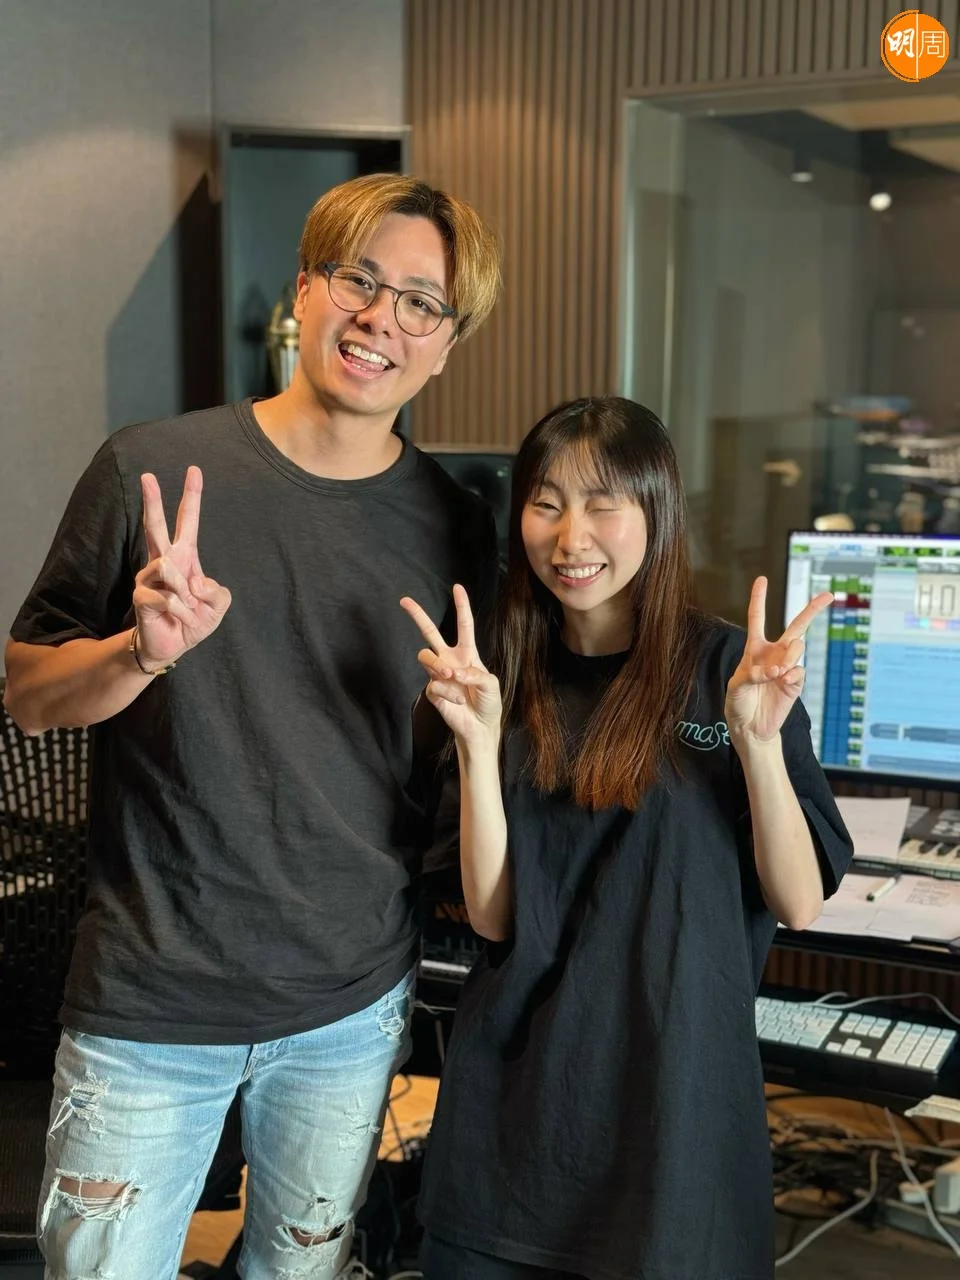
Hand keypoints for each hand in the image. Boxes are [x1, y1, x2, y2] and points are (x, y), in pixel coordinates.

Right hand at [132, 467, 231, 667]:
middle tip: (147, 475)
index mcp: (185, 556)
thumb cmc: (194, 619)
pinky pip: (169, 599)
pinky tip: (179, 619)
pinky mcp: (140, 596)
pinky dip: (183, 613)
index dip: (191, 497)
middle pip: (155, 526)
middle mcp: (162, 561)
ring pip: (168, 569)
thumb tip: (195, 582)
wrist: (172, 645)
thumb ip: (218, 591)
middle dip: (152, 501)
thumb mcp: (218, 605)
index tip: (194, 470)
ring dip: (187, 596)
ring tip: (187, 610)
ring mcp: (148, 577)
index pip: (188, 521)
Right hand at [399, 584, 501, 746]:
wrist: (479, 727)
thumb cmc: (488, 703)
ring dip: (437, 664)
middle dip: (417, 615)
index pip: (464, 625)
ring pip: (425, 656)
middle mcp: (450, 660)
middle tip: (404, 600)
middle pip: (429, 632)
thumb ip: (475, 674)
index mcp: (467, 653)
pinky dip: (448, 693)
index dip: (461, 606)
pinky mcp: (432, 690)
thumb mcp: (491, 684)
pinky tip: (457, 702)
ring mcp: (439, 674)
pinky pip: (434, 684)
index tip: (457, 587)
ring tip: (450, 675)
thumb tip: (454, 671)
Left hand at [724, 576, 832, 743]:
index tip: (762, 579)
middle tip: (828, 595)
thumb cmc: (738, 704)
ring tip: (778, 673)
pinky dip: (790, 676)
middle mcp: (774, 654)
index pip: (757, 619)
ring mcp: (788, 668)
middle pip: (796, 626)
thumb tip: (778, 670)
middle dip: (812, 609)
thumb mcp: (736, 686)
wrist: (750, 728)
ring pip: (797, 648)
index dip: (759, 599)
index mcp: (755, 649)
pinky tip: (783, 682)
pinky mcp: (796, 683)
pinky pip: (799, 672)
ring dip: (789, 656)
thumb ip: (754, 674)